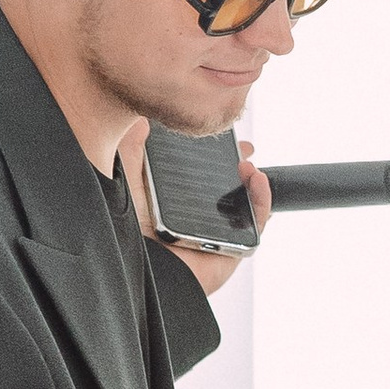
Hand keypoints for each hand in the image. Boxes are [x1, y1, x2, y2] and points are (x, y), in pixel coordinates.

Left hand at [116, 121, 270, 295]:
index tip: (221, 137)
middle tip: (242, 148)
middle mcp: (196, 218)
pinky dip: (261, 202)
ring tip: (246, 164)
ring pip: (243, 205)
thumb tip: (141, 120)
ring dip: (251, 182)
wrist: (141, 268)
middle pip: (224, 188)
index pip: (198, 174)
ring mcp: (216, 235)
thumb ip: (133, 151)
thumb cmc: (128, 232)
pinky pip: (254, 225)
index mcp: (173, 203)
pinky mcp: (232, 250)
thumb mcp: (127, 182)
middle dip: (236, 165)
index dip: (212, 154)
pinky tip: (255, 180)